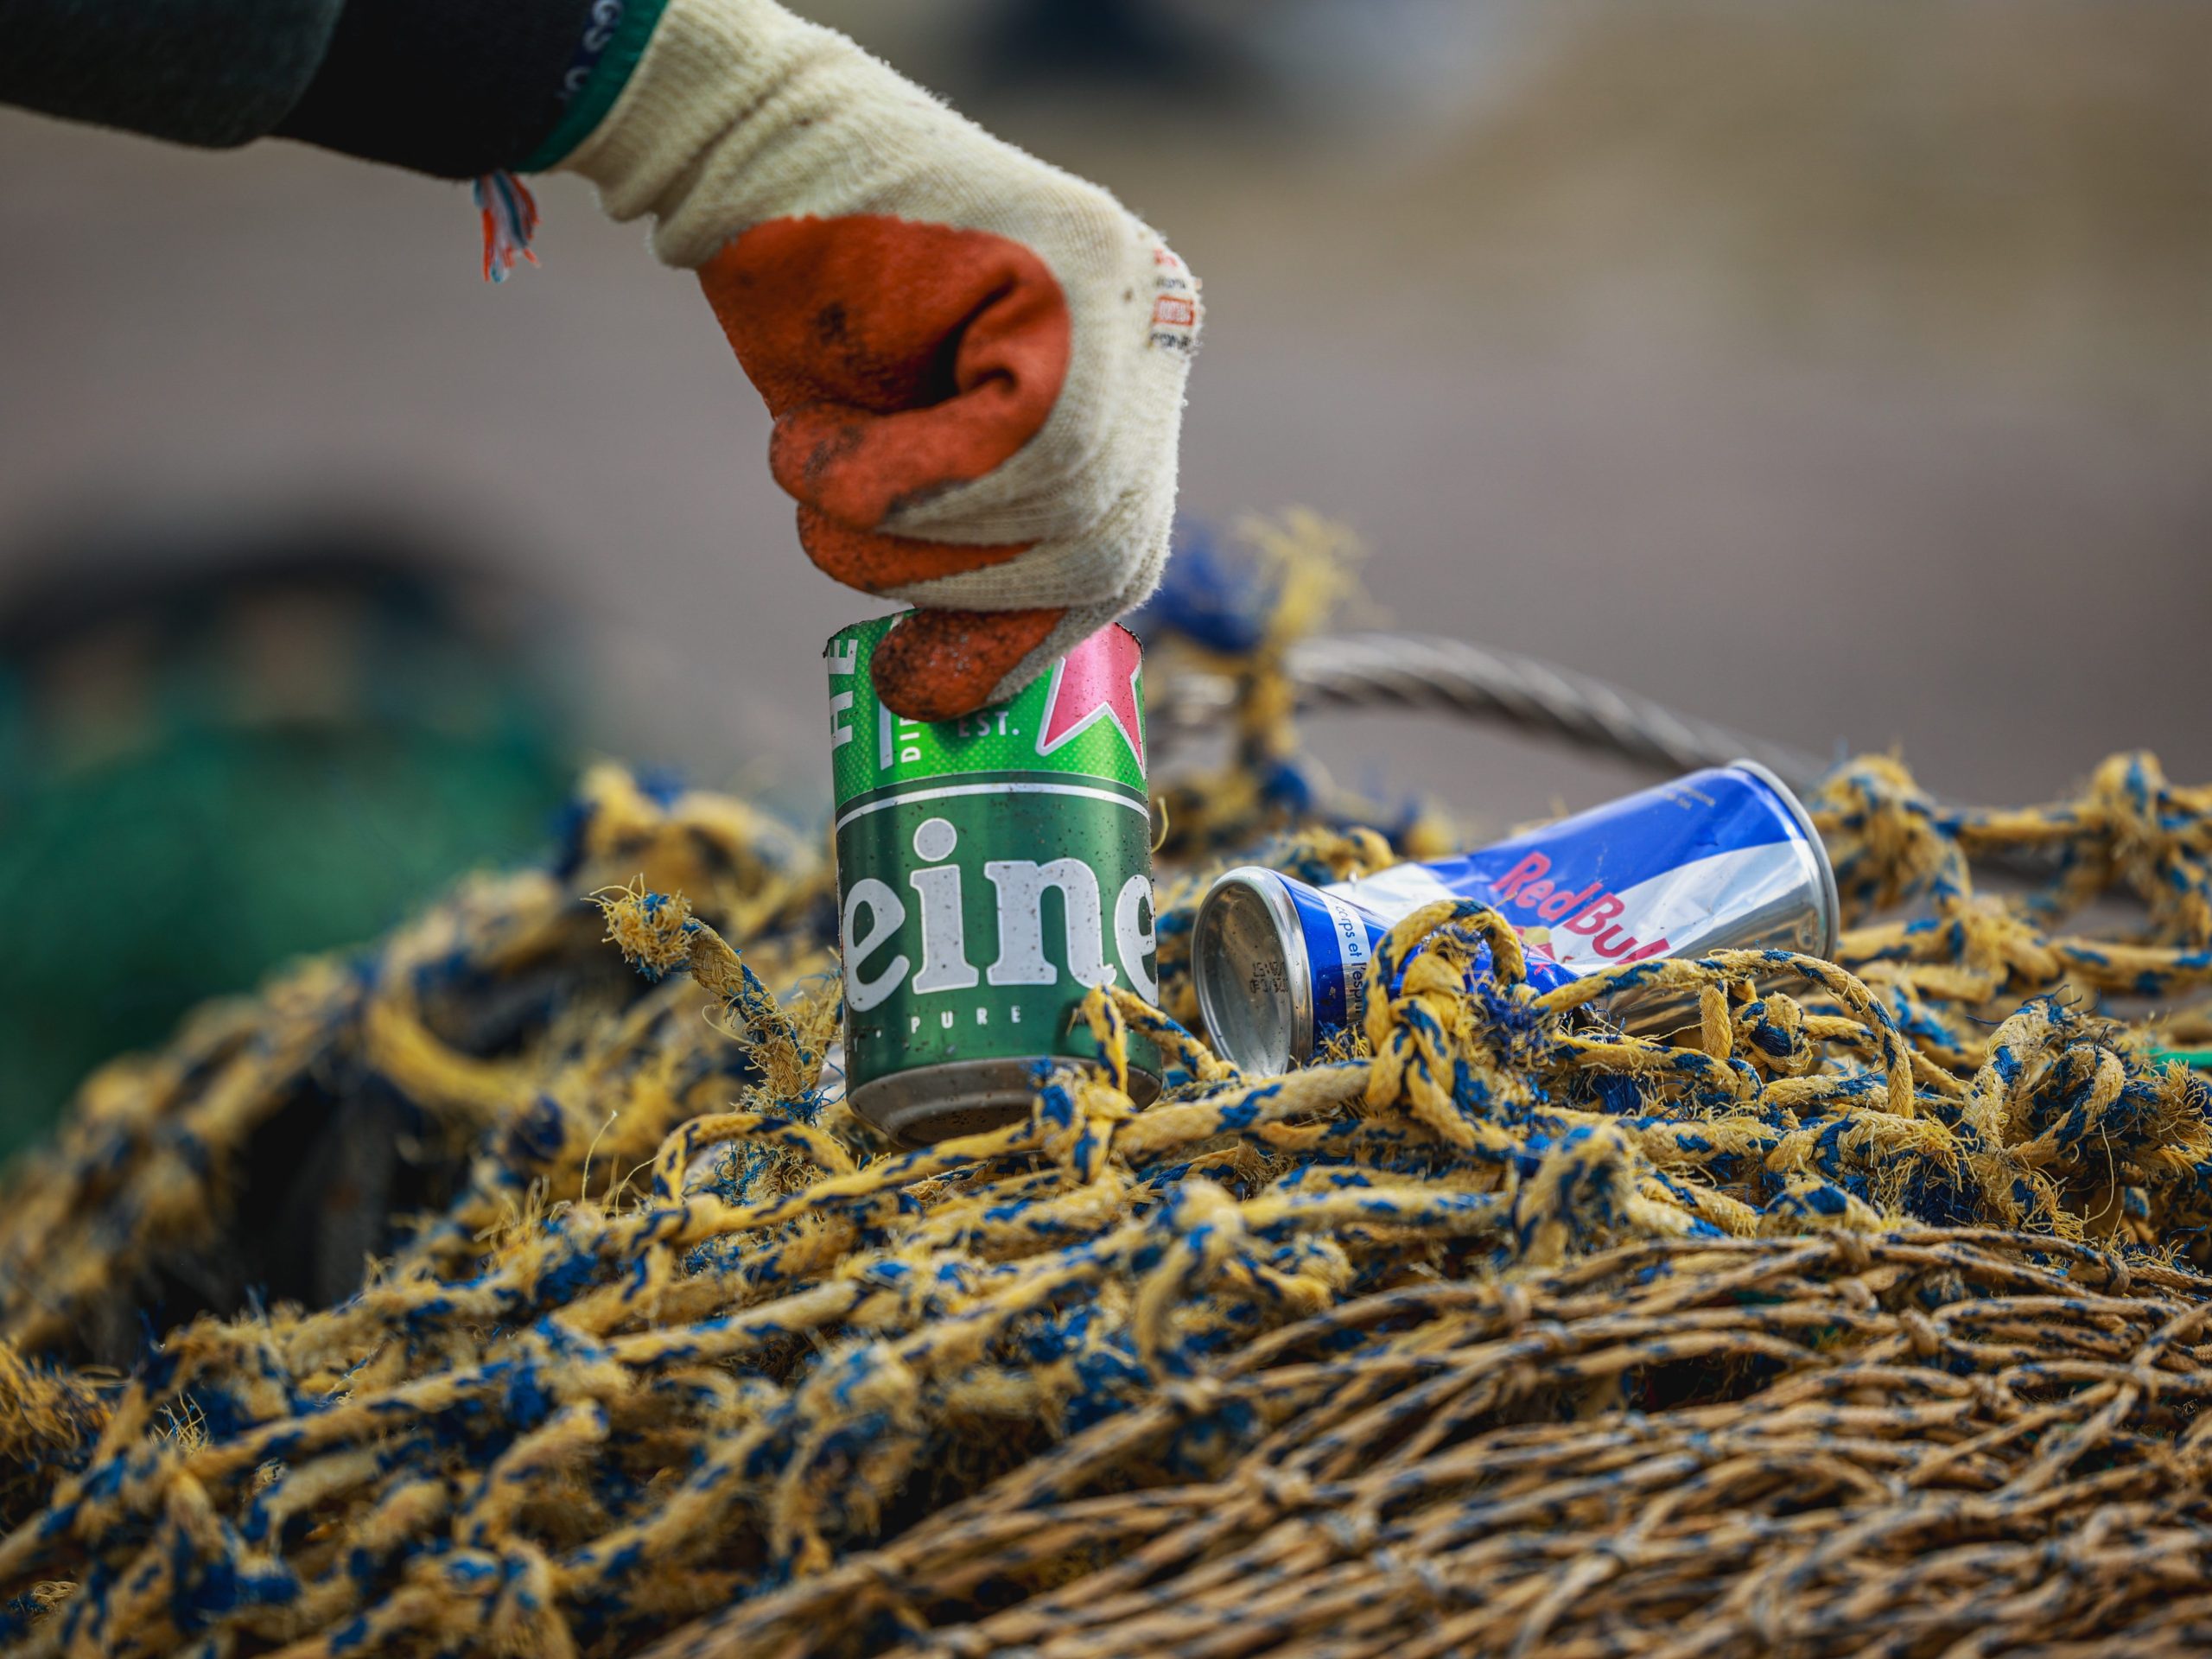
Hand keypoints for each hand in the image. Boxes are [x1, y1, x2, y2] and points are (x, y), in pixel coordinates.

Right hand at [566, 0, 1200, 718]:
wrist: (742, 165)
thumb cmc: (813, 322)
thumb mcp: (899, 478)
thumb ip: (962, 562)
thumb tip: (951, 702)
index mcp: (1125, 401)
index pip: (1119, 563)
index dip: (1019, 639)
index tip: (922, 674)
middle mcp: (1149, 343)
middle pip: (1108, 553)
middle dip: (963, 594)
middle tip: (846, 550)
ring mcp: (1129, 295)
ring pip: (1067, 507)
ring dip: (907, 534)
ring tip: (810, 475)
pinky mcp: (1084, 256)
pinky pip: (1032, 444)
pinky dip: (902, 479)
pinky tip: (819, 445)